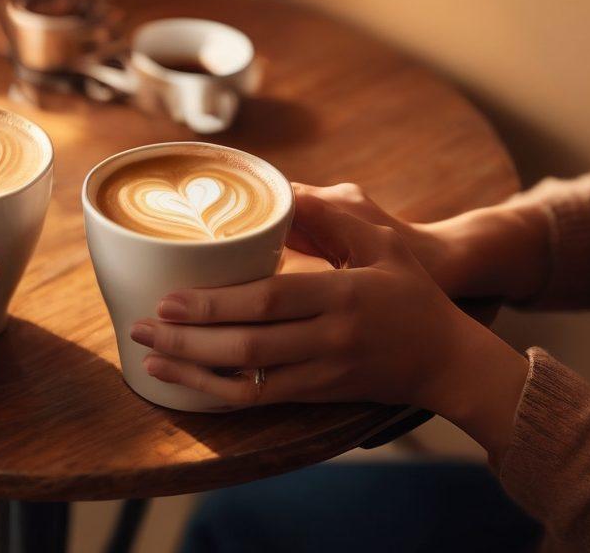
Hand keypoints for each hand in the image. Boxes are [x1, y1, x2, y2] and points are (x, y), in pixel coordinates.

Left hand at [131, 182, 527, 455]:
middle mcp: (329, 340)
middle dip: (188, 338)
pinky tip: (185, 382)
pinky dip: (218, 394)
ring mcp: (322, 373)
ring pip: (248, 381)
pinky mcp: (318, 395)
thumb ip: (331, 215)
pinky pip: (260, 400)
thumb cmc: (412, 292)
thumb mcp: (381, 241)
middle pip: (248, 346)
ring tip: (148, 355)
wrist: (448, 360)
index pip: (270, 301)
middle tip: (141, 323)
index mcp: (343, 296)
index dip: (216, 303)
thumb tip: (281, 189)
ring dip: (193, 371)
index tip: (172, 296)